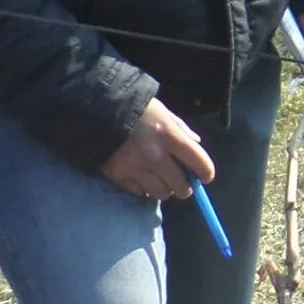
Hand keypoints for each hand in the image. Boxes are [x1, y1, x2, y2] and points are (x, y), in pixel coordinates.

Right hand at [100, 99, 216, 199]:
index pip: (199, 162)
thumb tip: (196, 143)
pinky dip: (144, 190)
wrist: (98, 112)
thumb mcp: (163, 112)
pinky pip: (139, 193)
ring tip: (162, 183)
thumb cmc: (136, 110)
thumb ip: (181, 128)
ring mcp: (137, 169)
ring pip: (161, 194)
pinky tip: (143, 180)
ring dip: (165, 191)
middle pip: (181, 185)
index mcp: (170, 136)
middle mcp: (156, 156)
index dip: (206, 173)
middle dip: (185, 188)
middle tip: (183, 185)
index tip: (205, 178)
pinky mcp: (119, 177)